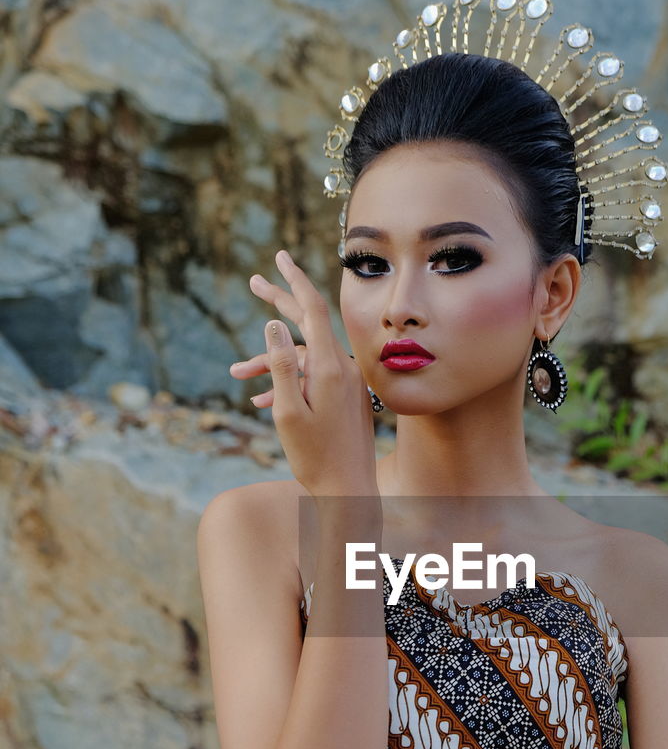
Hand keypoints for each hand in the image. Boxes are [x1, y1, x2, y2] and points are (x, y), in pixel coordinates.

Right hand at [239, 249, 378, 497]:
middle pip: (310, 324)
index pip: (313, 308)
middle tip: (254, 283)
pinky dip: (289, 384)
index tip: (278, 257)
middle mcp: (344, 369)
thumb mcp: (288, 412)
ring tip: (236, 373)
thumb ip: (280, 365)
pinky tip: (262, 400)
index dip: (294, 279)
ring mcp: (347, 383)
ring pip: (304, 359)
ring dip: (271, 364)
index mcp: (331, 368)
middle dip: (280, 304)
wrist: (349, 491)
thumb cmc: (315, 457)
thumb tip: (273, 323)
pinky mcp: (347, 397)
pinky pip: (314, 379)